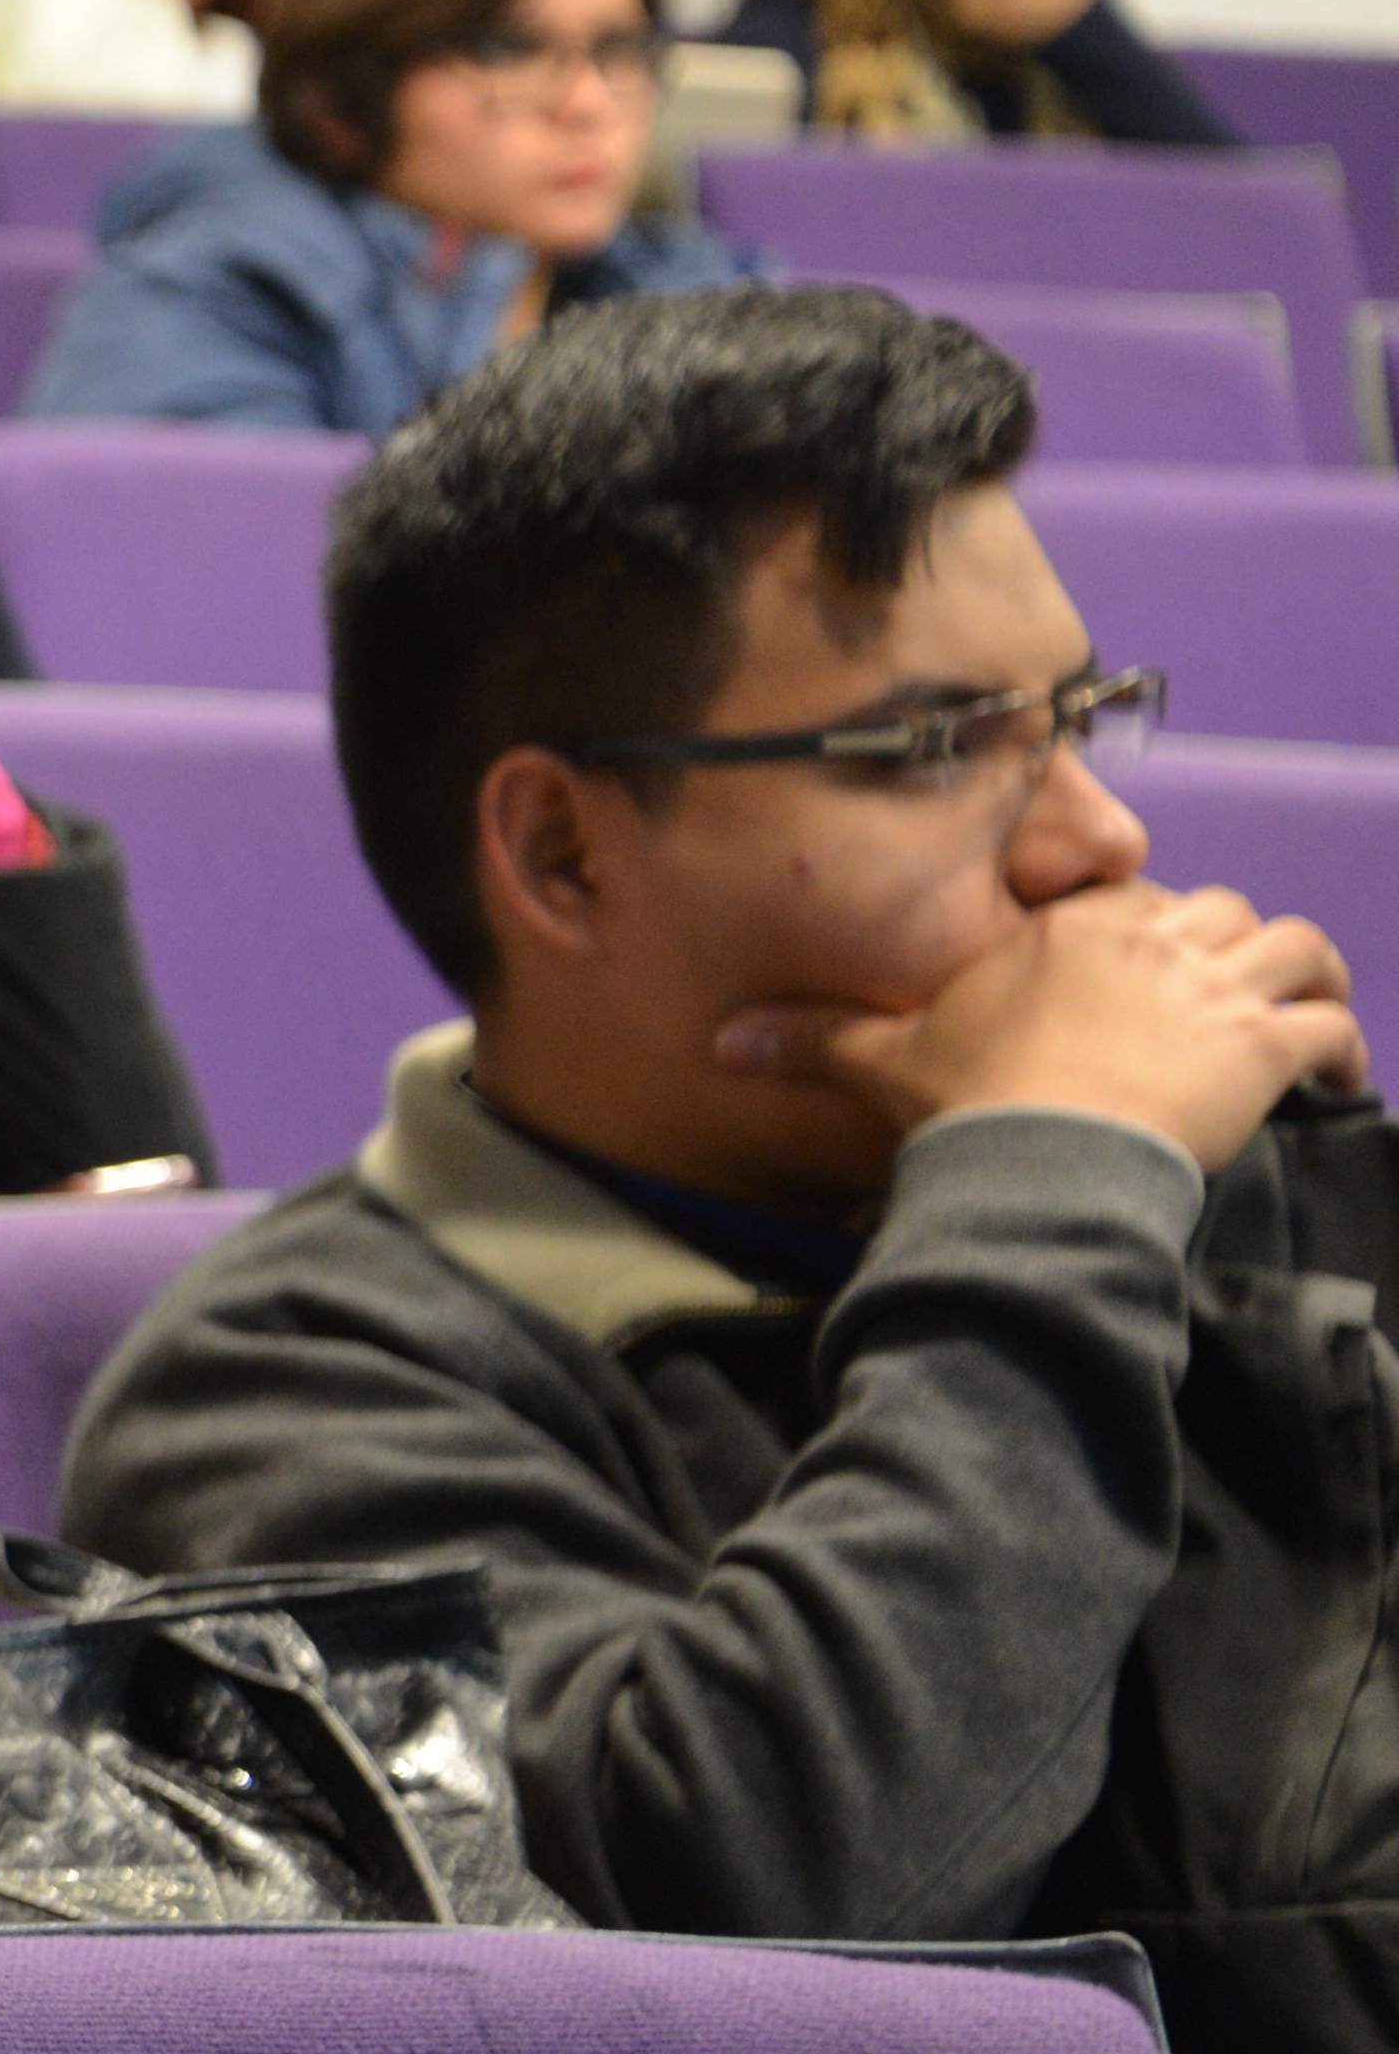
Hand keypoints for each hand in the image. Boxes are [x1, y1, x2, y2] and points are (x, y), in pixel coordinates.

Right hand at [717, 879, 1361, 1170]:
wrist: (1038, 1153)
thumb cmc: (967, 1102)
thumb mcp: (885, 1063)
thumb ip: (816, 1040)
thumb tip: (718, 1041)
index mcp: (1070, 930)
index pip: (1133, 900)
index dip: (1150, 931)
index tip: (1147, 971)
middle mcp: (1152, 938)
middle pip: (1223, 912)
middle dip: (1232, 946)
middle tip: (1225, 995)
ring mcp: (1216, 986)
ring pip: (1298, 950)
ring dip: (1308, 980)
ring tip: (1305, 1016)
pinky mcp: (1267, 1042)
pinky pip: (1331, 1027)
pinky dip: (1343, 1049)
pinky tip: (1338, 1077)